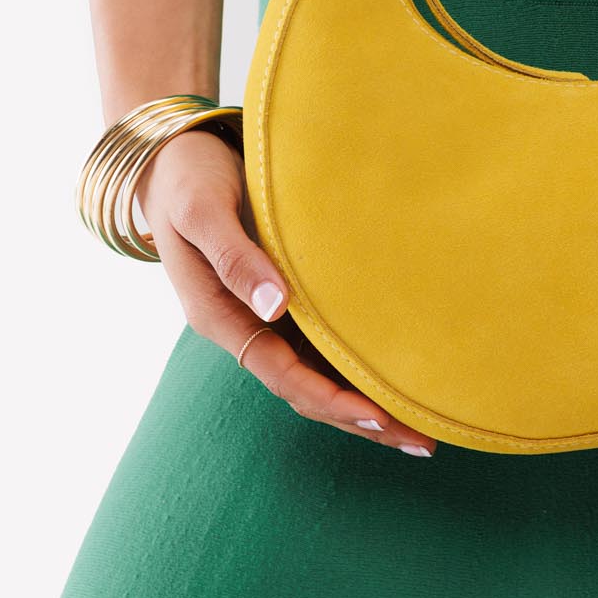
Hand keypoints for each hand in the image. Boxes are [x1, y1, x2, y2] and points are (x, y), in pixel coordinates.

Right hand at [134, 128, 437, 457]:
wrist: (175, 158)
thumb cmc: (188, 180)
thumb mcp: (203, 212)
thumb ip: (235, 258)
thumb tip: (275, 306)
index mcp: (219, 316)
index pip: (283, 374)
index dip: (331, 398)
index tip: (379, 414)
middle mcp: (245, 324)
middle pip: (307, 388)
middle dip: (361, 417)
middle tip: (422, 439)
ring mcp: (264, 313)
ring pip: (318, 371)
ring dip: (365, 398)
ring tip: (421, 422)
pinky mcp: (283, 294)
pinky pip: (323, 340)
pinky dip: (356, 362)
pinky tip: (395, 370)